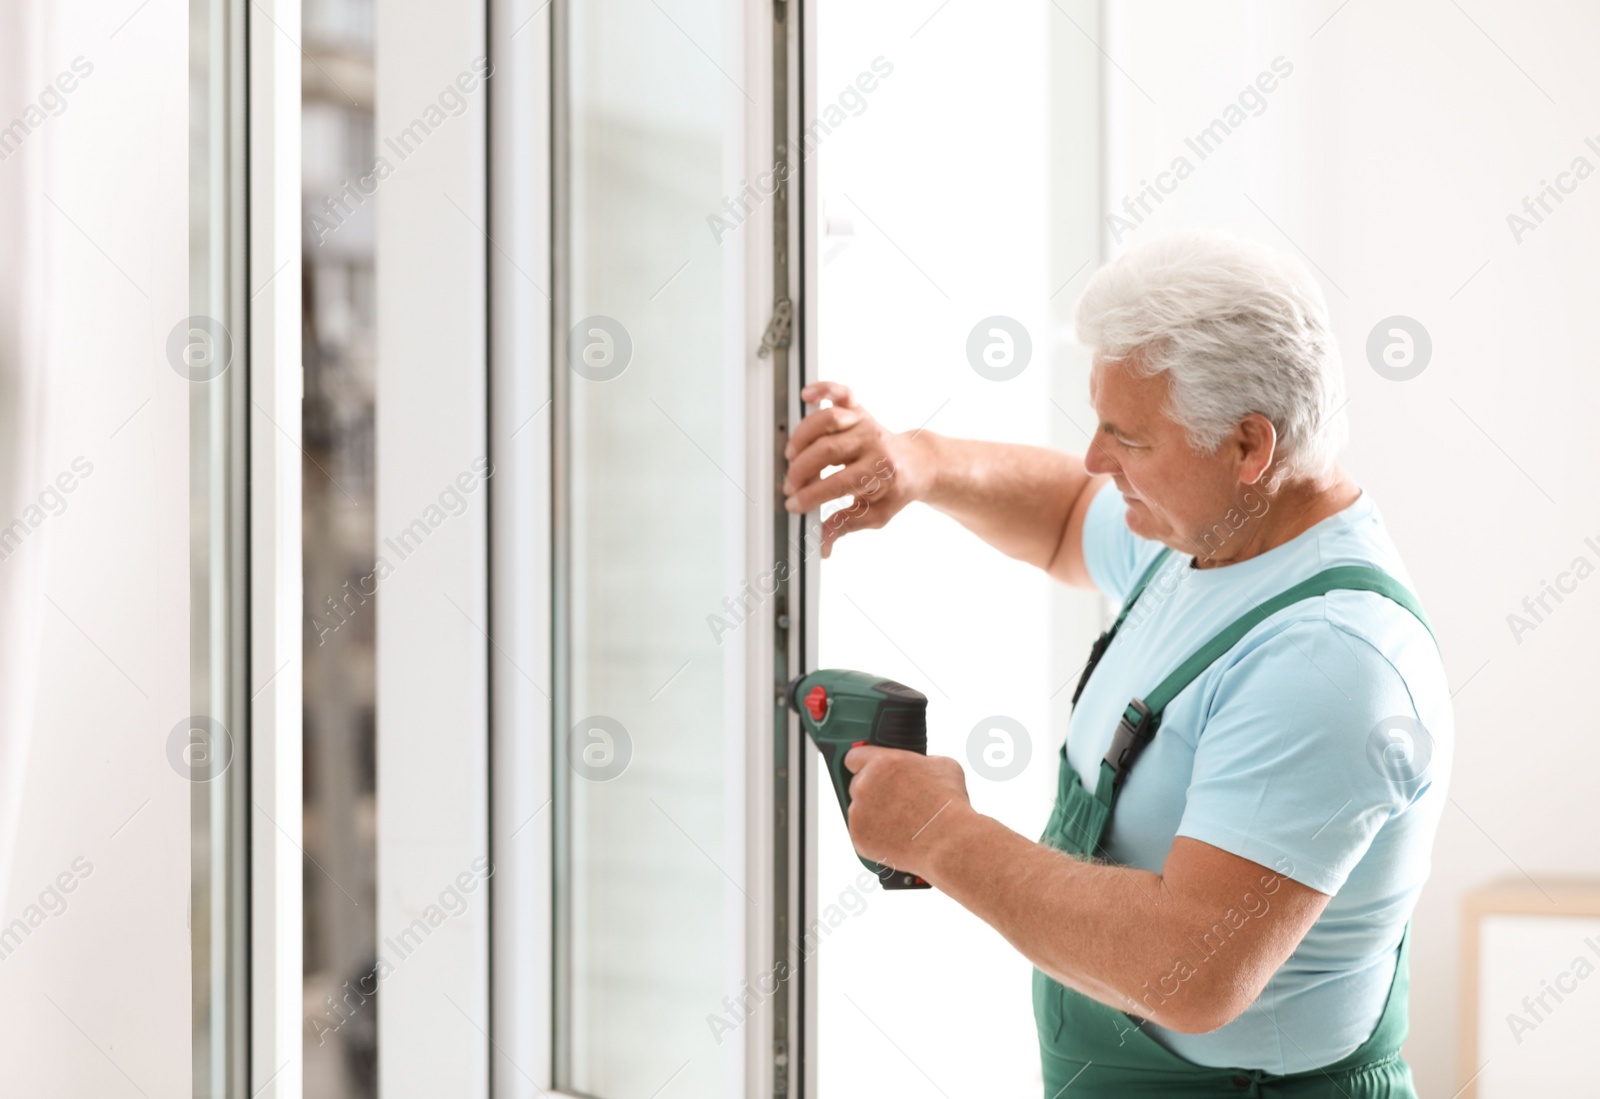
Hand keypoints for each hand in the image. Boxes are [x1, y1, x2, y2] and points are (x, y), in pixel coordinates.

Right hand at [781, 381, 932, 557]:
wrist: (918, 463)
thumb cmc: (895, 488)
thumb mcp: (876, 515)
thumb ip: (847, 525)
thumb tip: (823, 543)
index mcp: (880, 471)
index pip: (837, 483)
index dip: (811, 496)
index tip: (794, 504)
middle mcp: (873, 442)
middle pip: (827, 451)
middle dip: (801, 472)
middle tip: (790, 486)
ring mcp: (865, 423)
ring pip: (828, 420)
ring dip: (802, 437)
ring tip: (791, 456)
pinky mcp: (860, 410)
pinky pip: (842, 392)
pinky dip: (823, 389)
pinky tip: (807, 395)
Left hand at [842, 745, 971, 879]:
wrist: (949, 841)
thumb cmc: (948, 804)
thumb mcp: (941, 766)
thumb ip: (919, 762)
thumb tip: (917, 767)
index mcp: (882, 762)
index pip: (854, 757)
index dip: (863, 764)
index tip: (869, 771)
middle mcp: (865, 785)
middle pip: (856, 784)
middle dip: (872, 791)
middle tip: (894, 801)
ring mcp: (858, 812)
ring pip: (859, 809)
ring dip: (872, 814)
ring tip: (900, 823)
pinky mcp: (859, 837)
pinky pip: (862, 832)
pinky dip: (874, 835)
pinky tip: (895, 836)